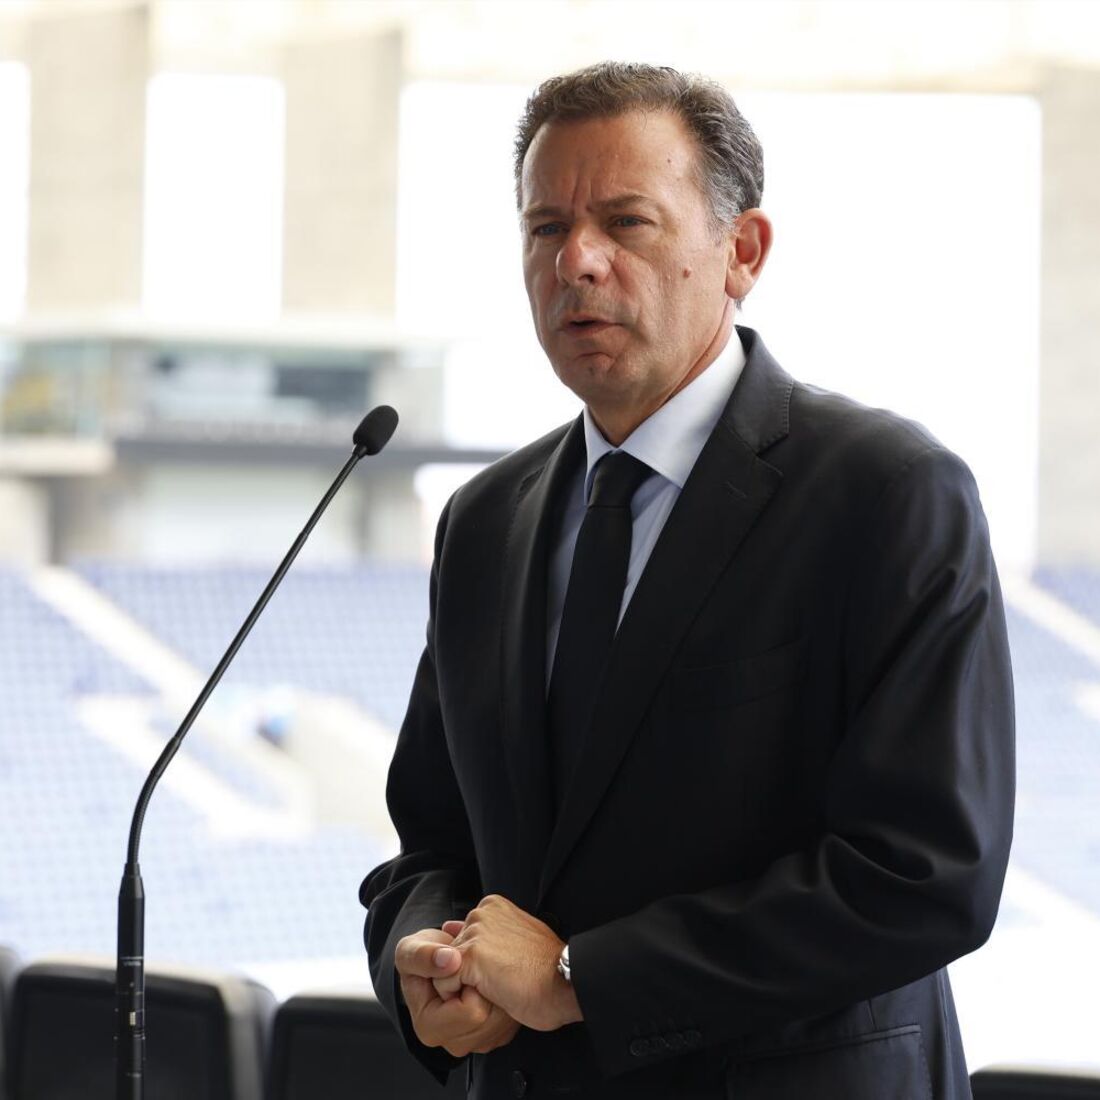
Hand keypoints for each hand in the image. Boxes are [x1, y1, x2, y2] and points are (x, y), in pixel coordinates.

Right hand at [395, 927, 519, 1056]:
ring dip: (500, 996)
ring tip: (483, 977)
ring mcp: (470, 1041)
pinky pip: (509, 1026)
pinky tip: (492, 986)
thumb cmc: (424, 958)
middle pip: (489, 1024)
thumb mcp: (412, 949)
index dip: (471, 985)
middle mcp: (450, 1041)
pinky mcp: (488, 1037)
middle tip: (475, 972)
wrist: (440, 959)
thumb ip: (423, 955)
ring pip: (503, 1026)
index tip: (462, 968)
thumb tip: (450, 960)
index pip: (471, 1013)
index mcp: (429, 1026)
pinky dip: (507, 1002)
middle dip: (489, 992)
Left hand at [429, 895, 582, 1032]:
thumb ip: (483, 932)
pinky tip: (490, 994)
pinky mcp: (470, 957)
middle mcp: (481, 913)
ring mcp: (474, 933)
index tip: (505, 969)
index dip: (479, 964)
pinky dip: (461, 998)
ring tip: (497, 986)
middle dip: (468, 974)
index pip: (463, 939)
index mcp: (492, 906)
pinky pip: (444, 985)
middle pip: (452, 954)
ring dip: (466, 987)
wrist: (566, 983)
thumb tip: (448, 926)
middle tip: (502, 980)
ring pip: (445, 971)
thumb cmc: (546, 969)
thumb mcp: (514, 939)